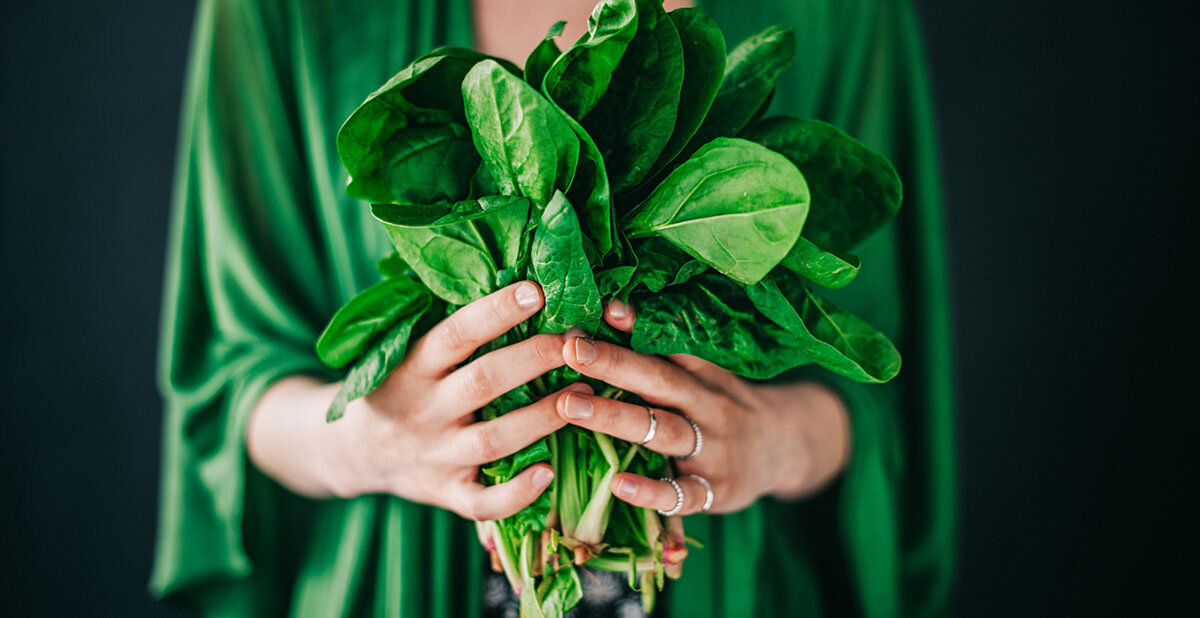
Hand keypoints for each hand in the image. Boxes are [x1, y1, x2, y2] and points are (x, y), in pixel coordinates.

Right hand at [249, 281, 584, 521]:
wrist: (353, 451)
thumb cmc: (401, 386)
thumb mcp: (410, 351)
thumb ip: (455, 328)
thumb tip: (516, 267)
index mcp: (413, 366)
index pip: (456, 333)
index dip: (496, 311)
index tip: (537, 289)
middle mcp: (424, 410)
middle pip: (484, 381)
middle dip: (536, 358)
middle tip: (580, 340)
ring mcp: (435, 455)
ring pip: (494, 440)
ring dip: (544, 417)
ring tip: (587, 395)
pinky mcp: (445, 494)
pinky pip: (482, 503)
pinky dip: (517, 492)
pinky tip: (550, 471)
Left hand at [554, 299, 851, 515]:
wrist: (786, 450)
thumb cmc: (724, 406)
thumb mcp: (704, 375)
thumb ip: (661, 351)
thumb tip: (609, 308)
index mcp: (704, 374)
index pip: (669, 346)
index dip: (636, 327)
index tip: (601, 309)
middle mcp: (709, 407)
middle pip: (660, 381)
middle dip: (614, 363)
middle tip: (570, 349)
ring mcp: (714, 450)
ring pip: (663, 431)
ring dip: (615, 417)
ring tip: (569, 405)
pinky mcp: (716, 492)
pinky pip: (682, 494)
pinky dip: (651, 491)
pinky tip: (618, 485)